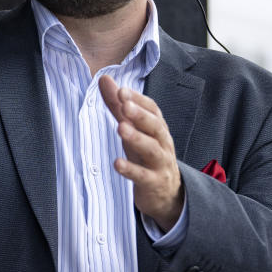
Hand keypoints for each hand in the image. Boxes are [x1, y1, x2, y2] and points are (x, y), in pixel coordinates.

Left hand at [98, 74, 182, 230]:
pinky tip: (116, 163)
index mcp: (157, 128)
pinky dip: (131, 170)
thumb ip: (118, 106)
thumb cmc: (146, 155)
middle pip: (155, 126)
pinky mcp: (154, 183)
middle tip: (124, 104)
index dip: (138, 100)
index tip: (121, 91)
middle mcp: (162, 143)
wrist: (167, 193)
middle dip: (140, 114)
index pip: (152, 109)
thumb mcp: (133, 129)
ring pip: (152, 149)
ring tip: (120, 128)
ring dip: (137, 138)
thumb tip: (104, 78)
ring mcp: (160, 163)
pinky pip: (144, 176)